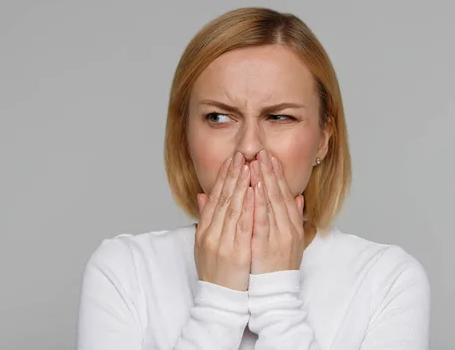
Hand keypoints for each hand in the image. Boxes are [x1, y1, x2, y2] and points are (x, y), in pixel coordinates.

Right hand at [194, 152, 253, 290]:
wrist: (219, 300)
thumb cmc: (216, 272)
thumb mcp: (205, 243)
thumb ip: (206, 218)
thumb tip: (203, 195)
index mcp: (205, 230)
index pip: (215, 198)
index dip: (223, 177)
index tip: (231, 160)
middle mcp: (211, 234)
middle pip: (222, 199)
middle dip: (232, 175)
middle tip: (240, 155)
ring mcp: (222, 243)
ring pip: (232, 208)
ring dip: (240, 186)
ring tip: (248, 166)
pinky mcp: (235, 253)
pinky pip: (243, 226)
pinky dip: (248, 207)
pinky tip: (253, 192)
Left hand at [248, 149, 305, 274]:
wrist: (275, 293)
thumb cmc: (278, 266)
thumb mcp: (290, 239)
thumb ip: (292, 217)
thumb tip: (296, 196)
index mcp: (292, 225)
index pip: (284, 194)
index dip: (277, 174)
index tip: (269, 157)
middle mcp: (288, 228)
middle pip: (279, 194)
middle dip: (270, 172)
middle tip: (261, 152)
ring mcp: (278, 236)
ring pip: (271, 203)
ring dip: (264, 182)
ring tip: (256, 163)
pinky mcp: (267, 245)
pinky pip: (262, 221)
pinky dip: (259, 203)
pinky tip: (254, 189)